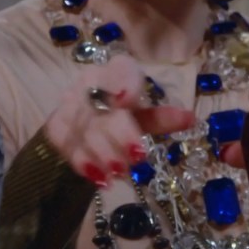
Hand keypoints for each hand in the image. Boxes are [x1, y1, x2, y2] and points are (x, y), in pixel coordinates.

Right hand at [43, 53, 194, 186]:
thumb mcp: (143, 115)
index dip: (123, 84)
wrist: (83, 116)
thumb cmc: (120, 112)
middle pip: (102, 106)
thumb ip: (161, 118)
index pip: (121, 71)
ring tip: (118, 174)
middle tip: (136, 158)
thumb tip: (192, 120)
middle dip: (117, 134)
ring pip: (83, 126)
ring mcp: (69, 101)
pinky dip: (80, 160)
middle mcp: (90, 81)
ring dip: (101, 152)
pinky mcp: (56, 122)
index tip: (126, 101)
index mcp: (116, 70)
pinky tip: (96, 178)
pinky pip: (64, 141)